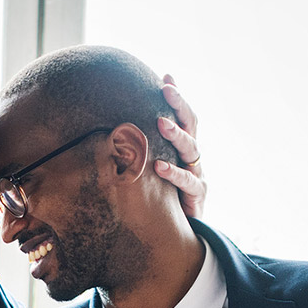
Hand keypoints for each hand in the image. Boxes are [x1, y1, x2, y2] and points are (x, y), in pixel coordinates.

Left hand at [154, 74, 206, 218]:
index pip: (183, 116)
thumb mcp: (150, 169)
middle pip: (191, 125)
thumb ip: (140, 151)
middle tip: (166, 89)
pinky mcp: (198, 195)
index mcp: (183, 147)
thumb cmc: (161, 195)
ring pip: (191, 149)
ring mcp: (197, 174)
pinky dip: (174, 173)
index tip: (166, 77)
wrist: (179, 230)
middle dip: (179, 104)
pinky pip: (188, 182)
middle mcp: (193, 157)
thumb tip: (109, 129)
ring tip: (161, 123)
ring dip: (176, 135)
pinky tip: (159, 166)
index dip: (178, 97)